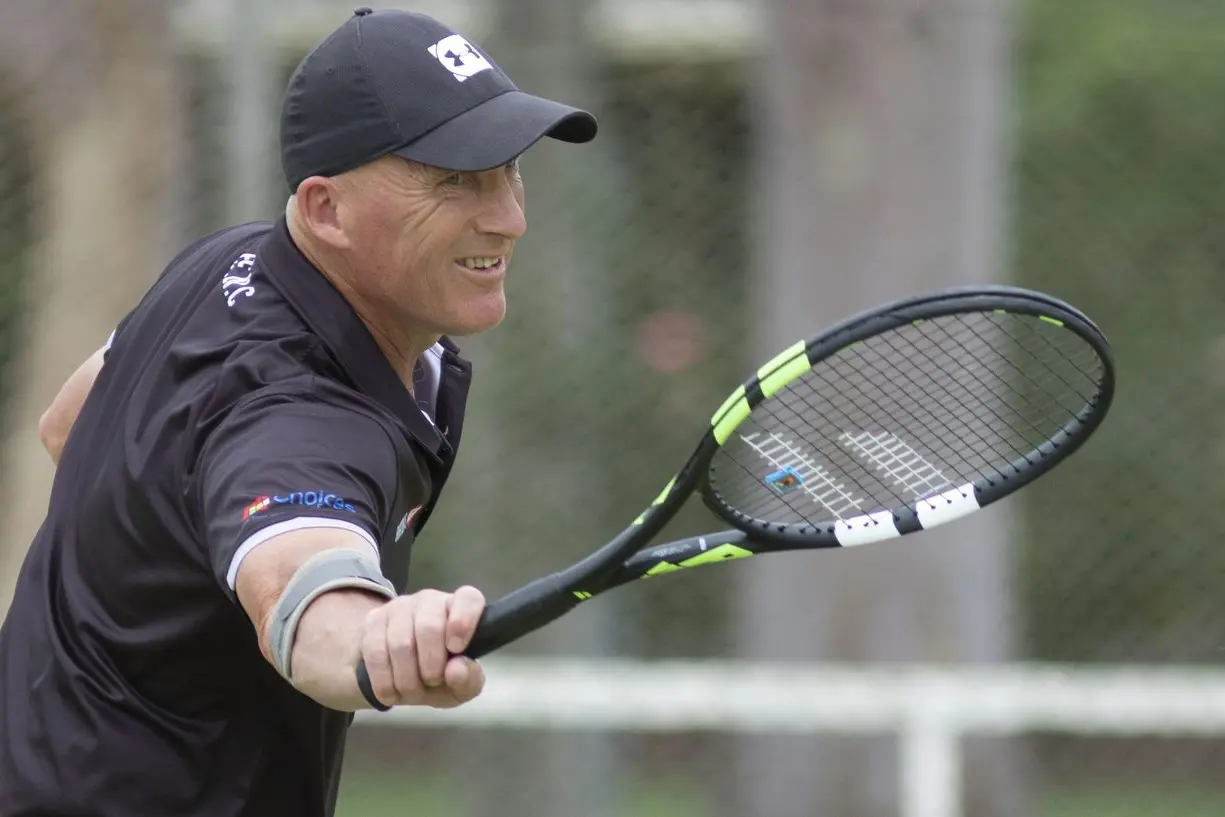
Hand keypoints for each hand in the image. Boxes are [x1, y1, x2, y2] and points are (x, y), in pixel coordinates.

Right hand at [358, 585, 485, 708]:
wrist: (397, 677)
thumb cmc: (439, 676)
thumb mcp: (461, 685)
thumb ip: (469, 680)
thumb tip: (456, 669)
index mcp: (459, 609)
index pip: (468, 598)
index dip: (463, 622)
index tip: (456, 649)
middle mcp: (430, 600)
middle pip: (430, 627)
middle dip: (431, 666)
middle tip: (432, 682)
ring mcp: (399, 607)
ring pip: (400, 643)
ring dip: (407, 678)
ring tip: (412, 690)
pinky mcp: (372, 620)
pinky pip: (375, 652)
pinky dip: (384, 681)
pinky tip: (391, 691)